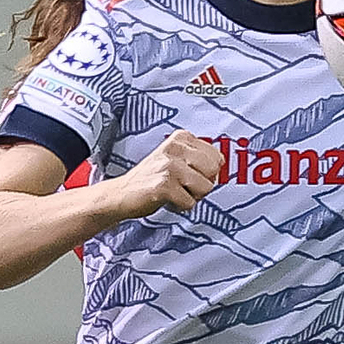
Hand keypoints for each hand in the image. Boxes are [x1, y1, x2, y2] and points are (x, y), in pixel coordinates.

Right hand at [109, 131, 223, 216]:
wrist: (121, 193)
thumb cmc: (150, 178)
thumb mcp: (175, 158)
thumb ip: (197, 157)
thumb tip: (221, 164)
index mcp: (180, 138)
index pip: (217, 157)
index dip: (207, 172)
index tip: (190, 174)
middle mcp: (175, 148)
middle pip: (213, 173)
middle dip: (202, 184)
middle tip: (182, 185)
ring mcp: (169, 166)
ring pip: (205, 188)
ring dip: (191, 196)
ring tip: (174, 191)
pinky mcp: (164, 185)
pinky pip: (190, 203)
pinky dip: (180, 206)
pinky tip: (167, 199)